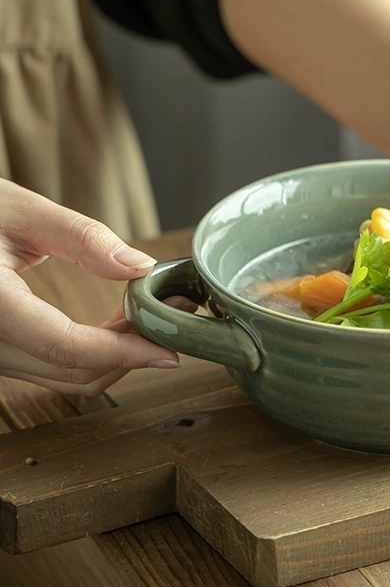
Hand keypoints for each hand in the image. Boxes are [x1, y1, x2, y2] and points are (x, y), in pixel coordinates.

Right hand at [0, 179, 181, 394]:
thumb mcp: (19, 210)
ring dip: (117, 356)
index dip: (125, 352)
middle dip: (133, 352)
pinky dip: (94, 353)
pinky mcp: (1, 350)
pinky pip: (53, 366)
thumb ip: (82, 238)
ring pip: (67, 376)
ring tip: (153, 315)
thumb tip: (141, 266)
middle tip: (174, 314)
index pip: (68, 347)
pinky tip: (120, 321)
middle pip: (75, 371)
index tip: (169, 347)